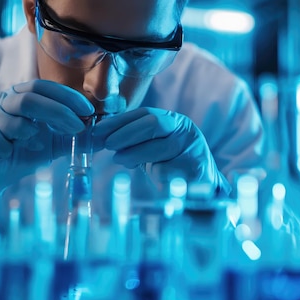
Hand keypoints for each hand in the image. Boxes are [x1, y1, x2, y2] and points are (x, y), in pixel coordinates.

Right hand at [0, 80, 93, 207]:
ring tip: (36, 144)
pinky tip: (10, 154)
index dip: (67, 96)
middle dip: (58, 111)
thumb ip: (73, 139)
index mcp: (20, 97)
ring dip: (31, 133)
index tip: (88, 111)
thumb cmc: (21, 156)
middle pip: (31, 97)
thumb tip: (103, 136)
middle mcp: (1, 101)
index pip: (44, 87)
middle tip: (77, 126)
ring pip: (14, 117)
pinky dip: (11, 148)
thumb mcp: (52, 146)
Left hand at [93, 107, 230, 194]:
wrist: (201, 185)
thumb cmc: (170, 164)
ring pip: (162, 146)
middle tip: (108, 145)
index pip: (144, 113)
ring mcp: (193, 148)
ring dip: (135, 153)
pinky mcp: (197, 169)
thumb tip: (98, 139)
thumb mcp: (152, 148)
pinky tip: (147, 174)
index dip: (119, 121)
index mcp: (173, 121)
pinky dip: (154, 172)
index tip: (98, 131)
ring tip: (119, 159)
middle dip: (127, 133)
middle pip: (154, 123)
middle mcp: (185, 130)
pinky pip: (170, 170)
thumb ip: (130, 141)